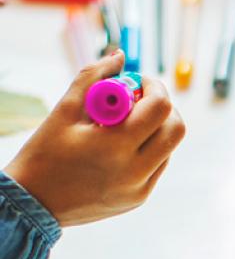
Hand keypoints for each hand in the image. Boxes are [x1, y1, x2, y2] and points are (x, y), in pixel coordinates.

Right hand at [3, 51, 185, 226]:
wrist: (32, 203)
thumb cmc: (44, 153)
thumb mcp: (65, 111)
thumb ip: (94, 77)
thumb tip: (120, 55)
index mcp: (116, 147)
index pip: (160, 108)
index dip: (154, 87)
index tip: (138, 81)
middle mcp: (135, 171)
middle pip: (176, 129)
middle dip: (163, 107)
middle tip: (140, 99)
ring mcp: (140, 188)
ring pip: (169, 148)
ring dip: (156, 129)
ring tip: (124, 124)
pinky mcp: (139, 198)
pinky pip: (158, 165)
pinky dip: (149, 149)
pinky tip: (122, 145)